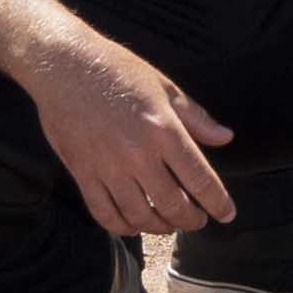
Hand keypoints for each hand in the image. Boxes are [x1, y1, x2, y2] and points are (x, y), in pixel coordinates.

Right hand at [24, 31, 234, 236]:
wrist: (65, 66)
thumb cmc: (119, 71)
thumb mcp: (165, 87)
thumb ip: (196, 118)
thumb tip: (225, 138)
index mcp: (164, 131)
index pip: (199, 178)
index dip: (217, 202)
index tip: (227, 215)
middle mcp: (138, 154)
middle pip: (172, 204)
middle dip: (191, 220)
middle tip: (198, 221)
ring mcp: (107, 167)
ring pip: (139, 215)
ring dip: (159, 227)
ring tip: (169, 224)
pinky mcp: (82, 173)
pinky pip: (103, 212)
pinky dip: (121, 226)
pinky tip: (133, 225)